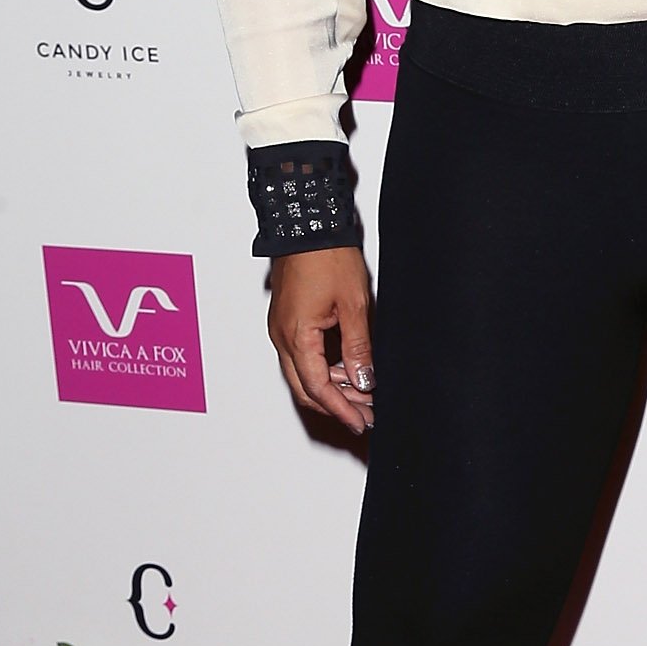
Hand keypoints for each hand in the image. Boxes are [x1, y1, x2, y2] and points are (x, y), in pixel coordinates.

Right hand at [268, 247, 374, 433]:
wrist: (306, 223)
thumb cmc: (326, 256)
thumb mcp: (353, 304)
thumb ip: (358, 347)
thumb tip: (364, 381)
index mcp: (296, 336)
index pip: (318, 388)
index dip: (341, 409)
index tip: (360, 421)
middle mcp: (282, 337)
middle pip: (306, 387)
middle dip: (336, 405)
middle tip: (364, 414)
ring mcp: (282, 329)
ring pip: (303, 373)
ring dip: (332, 387)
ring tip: (363, 393)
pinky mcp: (287, 320)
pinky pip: (302, 355)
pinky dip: (324, 368)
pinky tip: (347, 370)